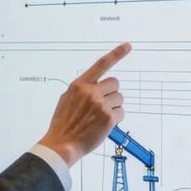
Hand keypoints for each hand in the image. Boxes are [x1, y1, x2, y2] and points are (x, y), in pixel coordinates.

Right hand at [38, 42, 130, 166]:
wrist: (62, 144)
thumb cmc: (63, 124)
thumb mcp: (66, 100)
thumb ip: (81, 90)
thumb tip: (94, 86)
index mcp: (79, 85)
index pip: (101, 65)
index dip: (116, 54)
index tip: (128, 46)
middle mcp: (90, 92)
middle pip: (115, 83)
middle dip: (111, 93)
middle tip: (102, 105)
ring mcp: (100, 104)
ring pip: (119, 99)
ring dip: (113, 107)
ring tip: (99, 118)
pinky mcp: (108, 118)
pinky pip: (121, 113)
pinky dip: (115, 120)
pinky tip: (103, 126)